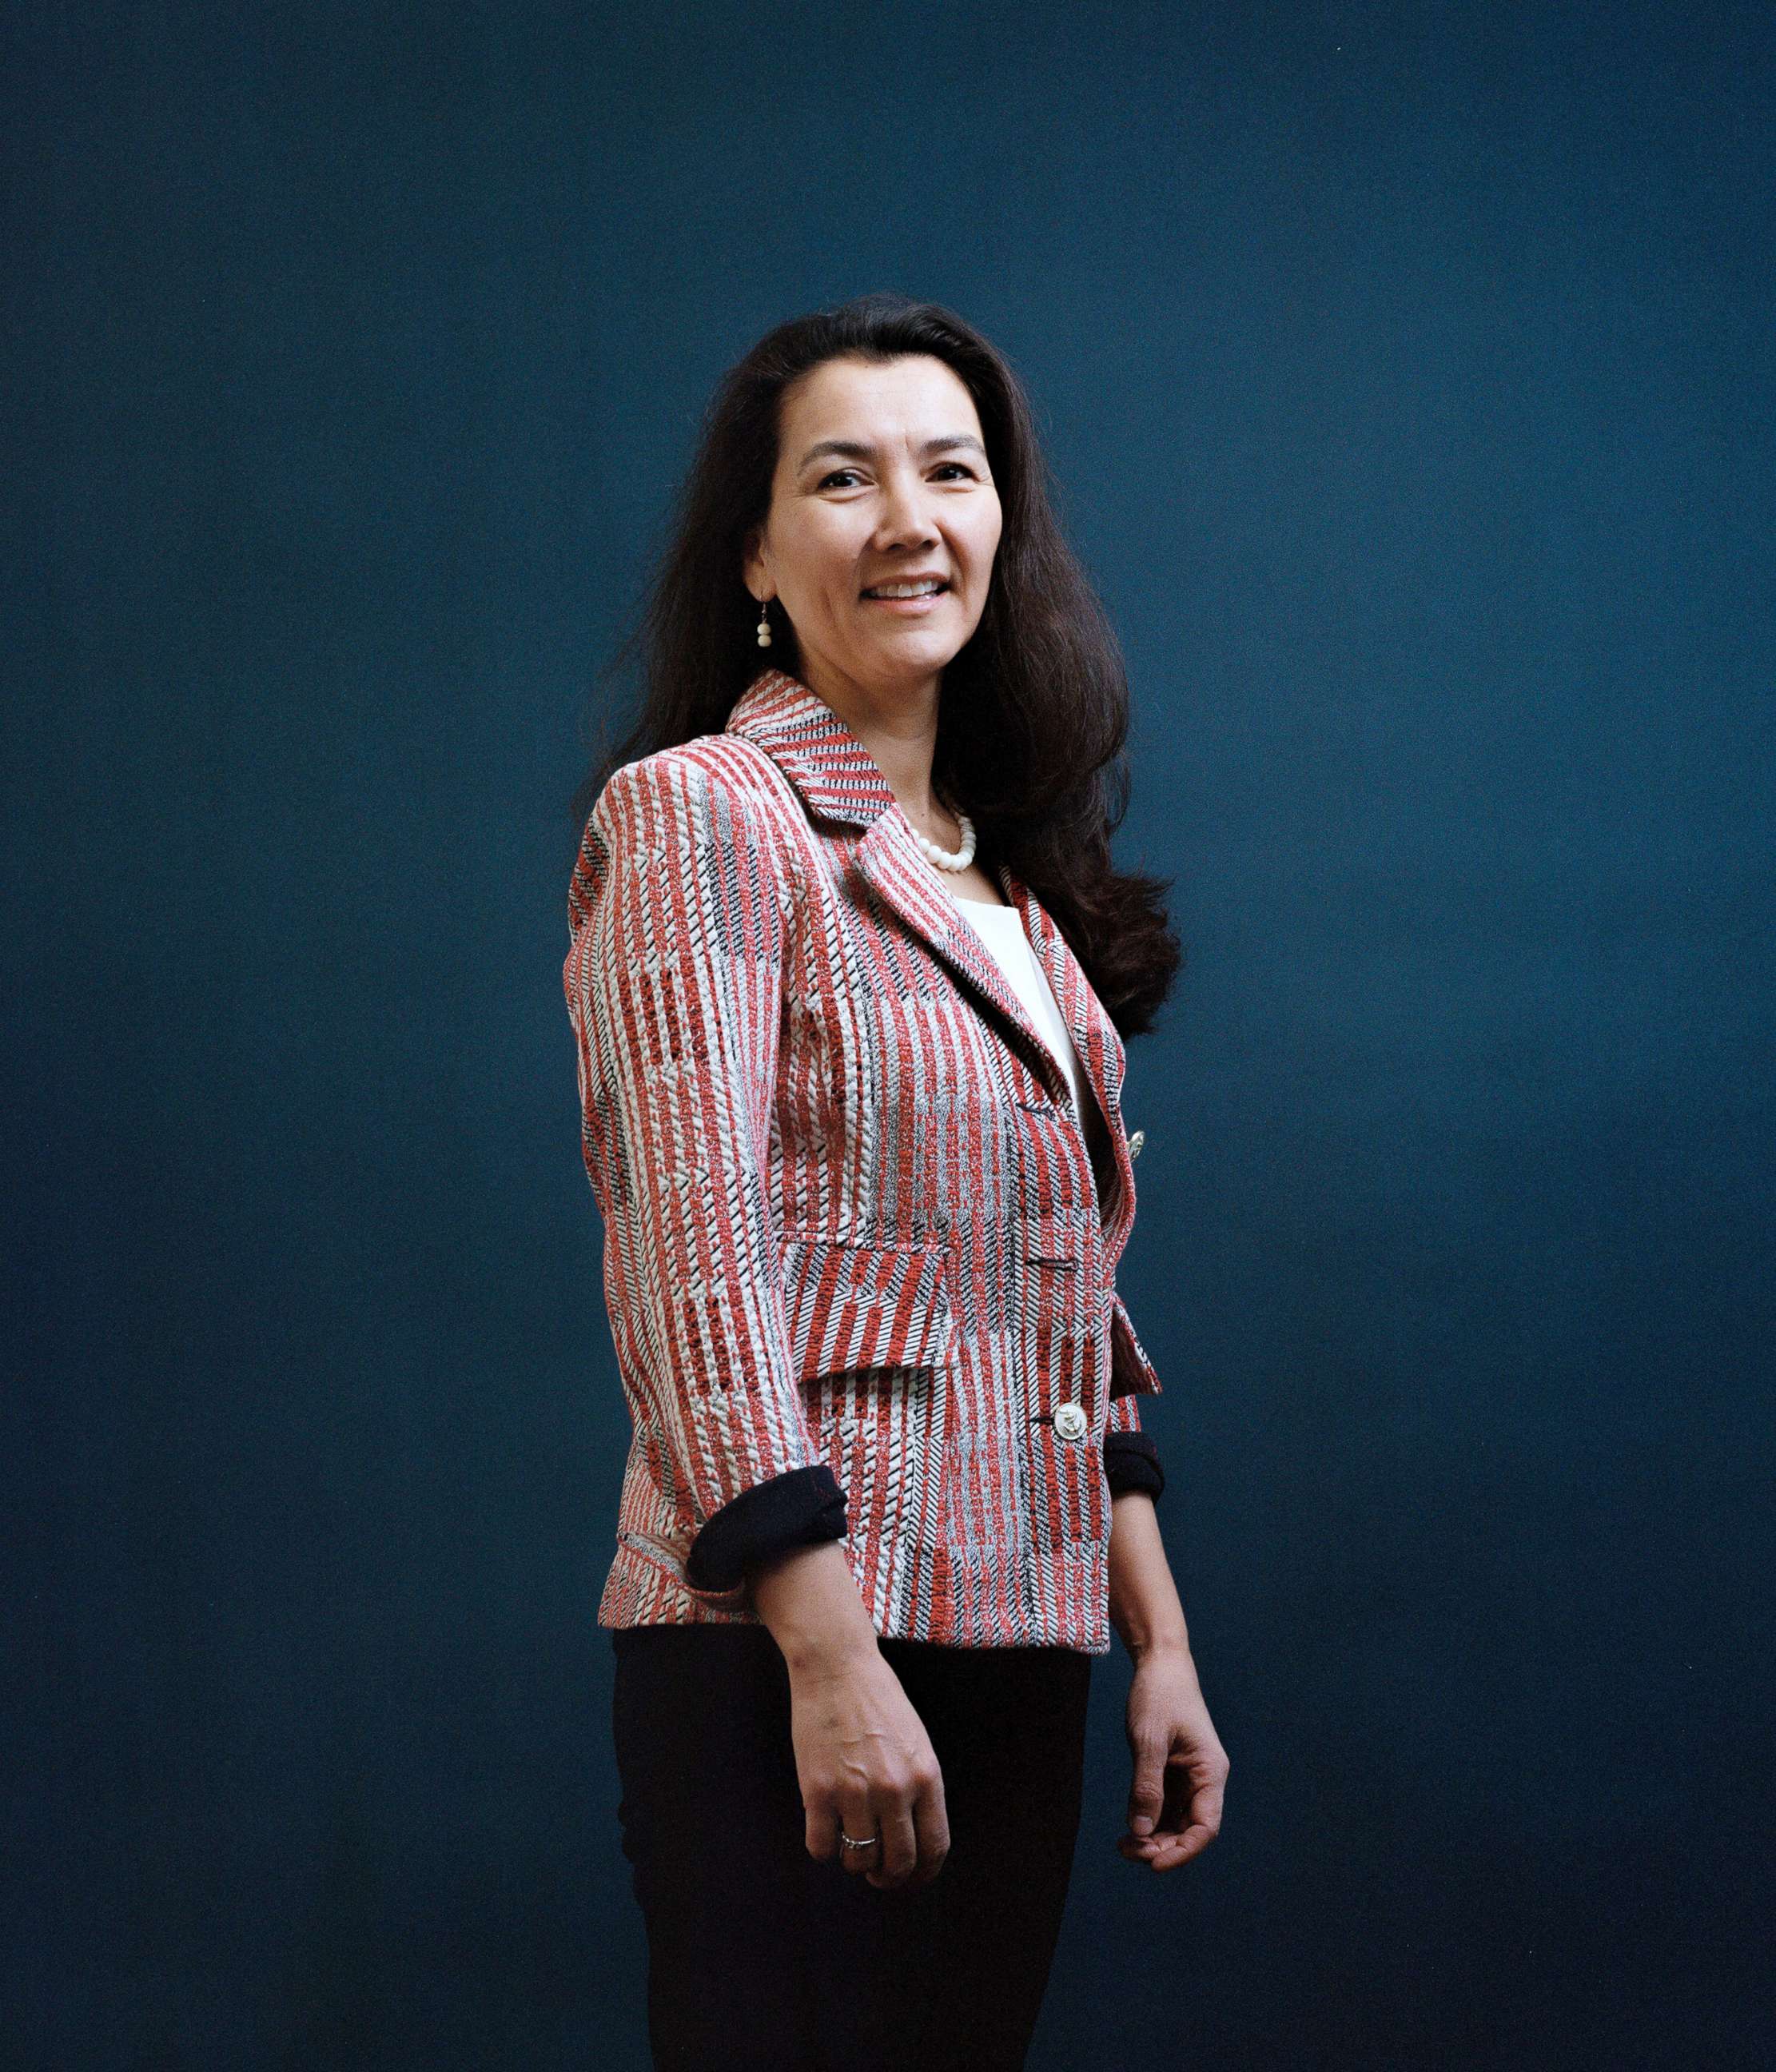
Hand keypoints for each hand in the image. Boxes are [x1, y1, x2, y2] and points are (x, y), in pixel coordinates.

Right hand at [786, 1646, 950, 1891]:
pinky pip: (821, 1847)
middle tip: (877, 1873)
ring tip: (850, 1840)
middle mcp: (895, 1789)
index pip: (934, 1847)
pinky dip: (824, 1847)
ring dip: (855, 1861)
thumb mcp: (915, 1742)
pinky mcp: (818, 1790)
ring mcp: (855, 1791)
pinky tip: (824, 1828)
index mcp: (926, 1776)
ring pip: (859, 1859)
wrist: (837, 1667)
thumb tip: (913, 1839)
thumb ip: (919, 1788)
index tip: (911, 1878)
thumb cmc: (877, 1701)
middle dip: (888, 1877)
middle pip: (898, 1862)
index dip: (923, 1873)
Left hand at [1117, 1644, 1226, 1871]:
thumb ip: (1146, 1786)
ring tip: (1124, 1846)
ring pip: (1176, 1821)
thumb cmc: (1159, 1695)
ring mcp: (1188, 1776)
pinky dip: (1148, 1820)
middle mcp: (1204, 1779)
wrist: (1159, 1662)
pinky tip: (1128, 1829)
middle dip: (1162, 1847)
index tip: (1154, 1864)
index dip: (1183, 1851)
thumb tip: (1140, 1832)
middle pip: (1189, 1829)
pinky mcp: (1171, 1771)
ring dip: (1153, 1838)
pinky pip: (1164, 1806)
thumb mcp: (1149, 1740)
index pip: (1205, 1827)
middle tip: (1128, 1851)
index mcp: (1210, 1772)